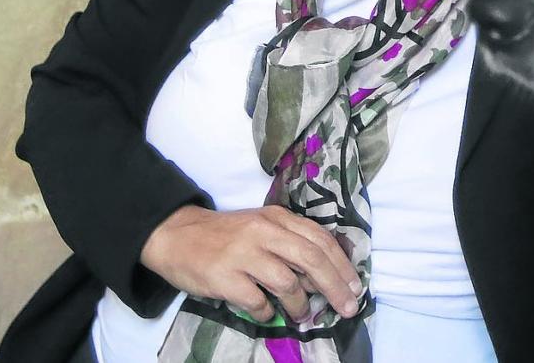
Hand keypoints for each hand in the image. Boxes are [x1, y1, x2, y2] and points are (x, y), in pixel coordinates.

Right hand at [140, 204, 362, 322]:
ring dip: (301, 305)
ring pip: (287, 283)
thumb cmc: (227, 234)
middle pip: (311, 260)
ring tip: (303, 315)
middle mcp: (264, 232)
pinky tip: (268, 314)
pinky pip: (257, 302)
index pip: (320, 240)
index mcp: (277, 218)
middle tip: (348, 308)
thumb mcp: (263, 227)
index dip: (342, 265)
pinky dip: (268, 313)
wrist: (177, 235)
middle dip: (335, 287)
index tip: (355, 287)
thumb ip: (291, 243)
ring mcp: (243, 254)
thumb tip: (323, 276)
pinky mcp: (224, 277)